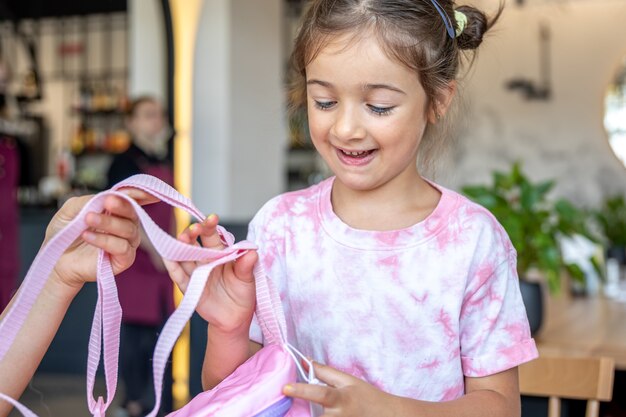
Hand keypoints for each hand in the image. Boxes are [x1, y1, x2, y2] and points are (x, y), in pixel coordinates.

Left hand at [46, 189, 156, 290]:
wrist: (55, 260)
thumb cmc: (64, 234)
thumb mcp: (71, 210)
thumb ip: (89, 200)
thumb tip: (108, 196)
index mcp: (116, 211)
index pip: (133, 199)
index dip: (140, 193)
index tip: (137, 190)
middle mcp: (126, 225)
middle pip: (134, 213)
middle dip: (122, 205)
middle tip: (108, 201)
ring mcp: (127, 243)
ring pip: (128, 229)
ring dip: (109, 222)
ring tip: (87, 219)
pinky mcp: (124, 259)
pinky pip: (122, 247)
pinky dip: (105, 240)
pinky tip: (88, 236)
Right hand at [164, 214, 257, 332]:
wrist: (236, 318)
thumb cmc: (242, 294)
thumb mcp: (248, 279)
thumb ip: (247, 265)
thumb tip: (252, 251)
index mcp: (219, 253)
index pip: (211, 236)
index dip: (210, 226)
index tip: (212, 218)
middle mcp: (204, 260)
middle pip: (194, 243)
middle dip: (192, 233)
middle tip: (195, 228)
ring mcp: (195, 273)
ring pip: (184, 256)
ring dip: (181, 247)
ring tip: (181, 238)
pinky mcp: (189, 288)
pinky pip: (179, 276)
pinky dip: (173, 266)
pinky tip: (168, 256)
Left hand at [283, 362, 393, 416]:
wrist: (387, 416)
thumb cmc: (367, 397)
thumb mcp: (348, 381)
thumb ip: (325, 372)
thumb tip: (305, 361)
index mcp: (341, 398)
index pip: (320, 393)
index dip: (302, 390)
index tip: (285, 388)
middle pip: (313, 416)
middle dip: (299, 414)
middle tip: (286, 409)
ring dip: (307, 416)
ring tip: (300, 412)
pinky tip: (310, 415)